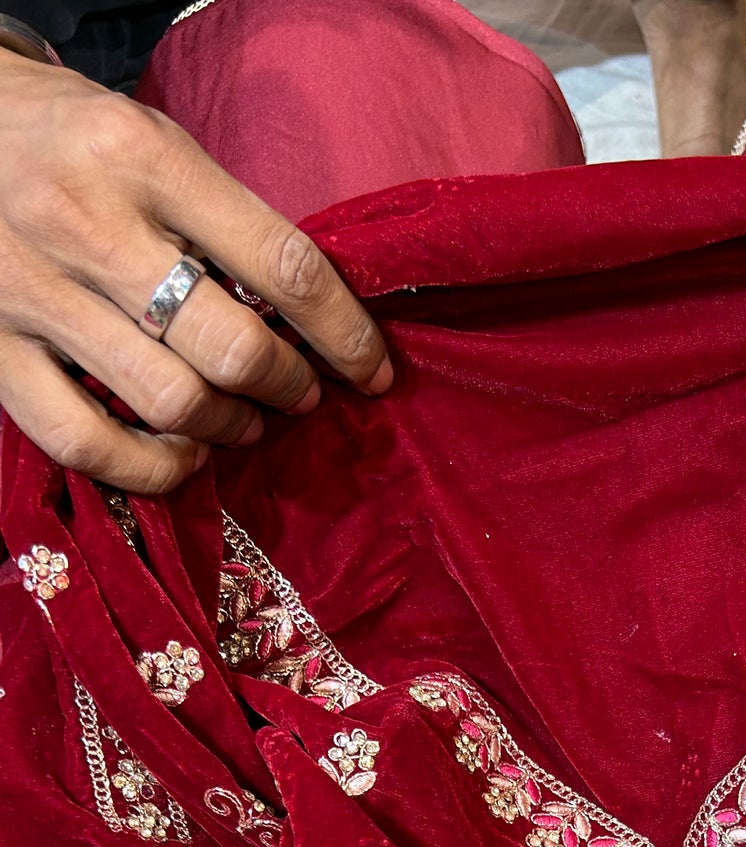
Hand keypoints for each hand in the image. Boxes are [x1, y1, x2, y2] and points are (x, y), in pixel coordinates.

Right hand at [0, 48, 390, 493]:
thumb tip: (310, 316)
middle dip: (287, 385)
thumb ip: (221, 218)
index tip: (372, 370)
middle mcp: (86, 224)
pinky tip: (181, 453)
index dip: (345, 334)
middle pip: (230, 348)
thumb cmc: (66, 139)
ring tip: (244, 422)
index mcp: (142, 158)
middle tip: (299, 393)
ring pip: (170, 402)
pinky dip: (152, 467)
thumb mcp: (149, 141)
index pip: (282, 264)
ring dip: (230, 427)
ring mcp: (32, 292)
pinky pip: (87, 442)